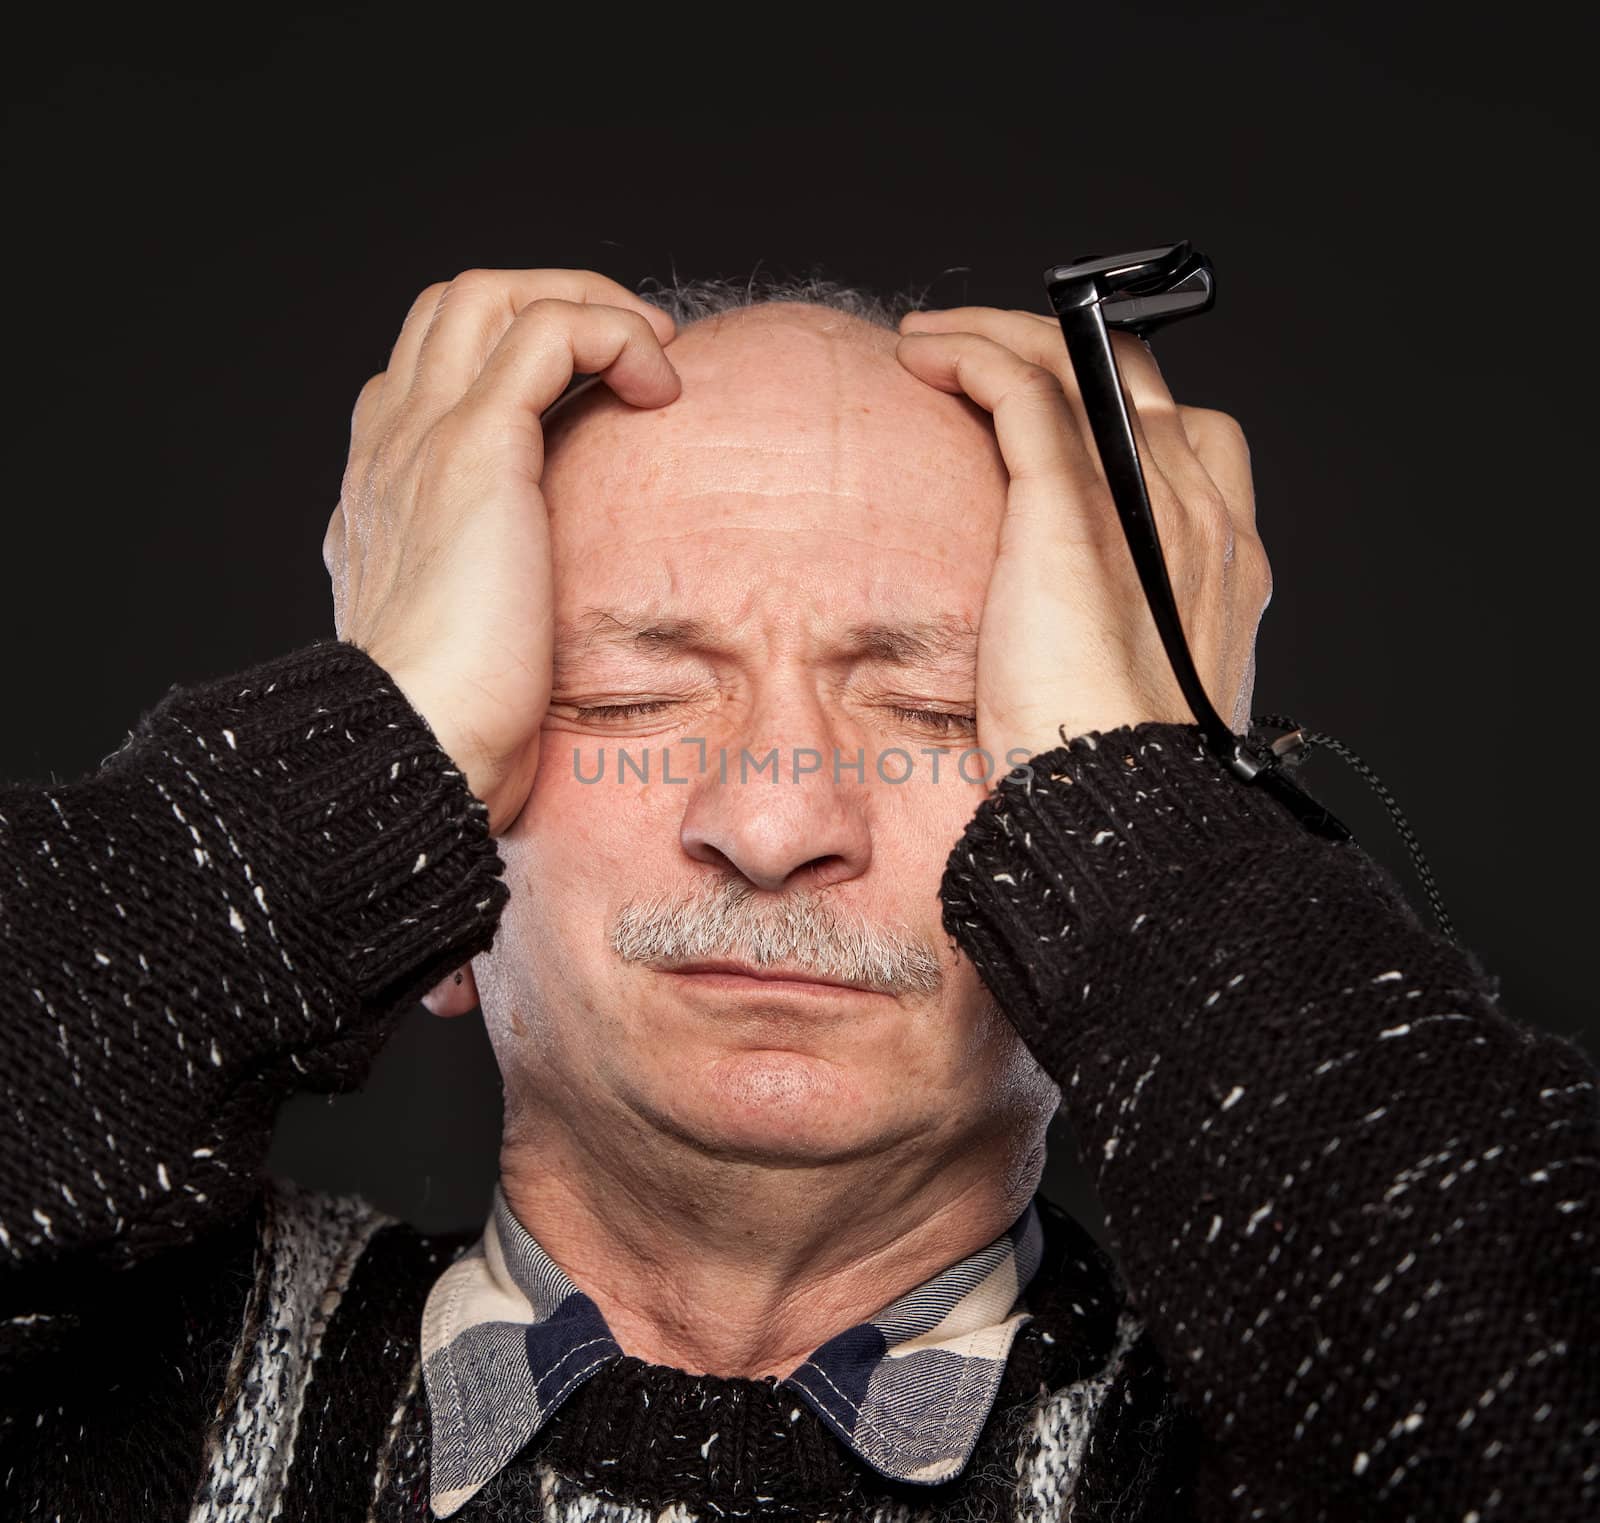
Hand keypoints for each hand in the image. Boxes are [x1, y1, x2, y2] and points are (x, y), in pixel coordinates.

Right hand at [323, 269, 679, 833]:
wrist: (412, 745)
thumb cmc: (448, 720)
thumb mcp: (459, 639)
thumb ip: (479, 593)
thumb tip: (523, 605)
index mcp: (382, 486)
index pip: (433, 368)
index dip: (514, 353)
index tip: (593, 393)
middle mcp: (390, 445)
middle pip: (456, 307)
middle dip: (553, 301)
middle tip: (634, 350)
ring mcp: (424, 437)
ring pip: (494, 295)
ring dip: (587, 302)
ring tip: (655, 353)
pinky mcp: (477, 449)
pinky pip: (550, 332)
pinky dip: (613, 334)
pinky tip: (660, 386)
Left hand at [895, 307, 1269, 773]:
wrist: (1118, 798)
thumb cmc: (1116, 761)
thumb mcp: (1134, 678)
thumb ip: (1121, 618)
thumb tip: (1066, 614)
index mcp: (1224, 547)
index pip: (1174, 427)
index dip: (1104, 396)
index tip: (1036, 403)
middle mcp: (1197, 504)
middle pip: (1127, 375)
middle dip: (1047, 347)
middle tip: (973, 360)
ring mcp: (1143, 494)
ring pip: (1072, 362)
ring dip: (996, 333)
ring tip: (932, 341)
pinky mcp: (1069, 502)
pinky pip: (1020, 385)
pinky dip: (970, 352)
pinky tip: (924, 355)